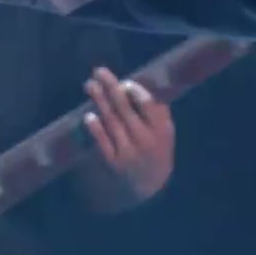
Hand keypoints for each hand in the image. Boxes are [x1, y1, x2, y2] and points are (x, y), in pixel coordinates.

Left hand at [83, 67, 175, 201]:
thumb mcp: (166, 131)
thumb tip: (139, 86)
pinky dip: (96, 128)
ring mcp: (128, 151)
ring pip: (111, 122)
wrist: (152, 183)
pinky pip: (103, 142)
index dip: (134, 91)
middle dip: (111, 88)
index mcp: (161, 129)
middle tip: (99, 71)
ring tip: (90, 85)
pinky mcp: (114, 161)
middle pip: (125, 109)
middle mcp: (144, 139)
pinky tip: (88, 115)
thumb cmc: (159, 149)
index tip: (124, 82)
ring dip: (100, 101)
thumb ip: (157, 111)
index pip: (147, 104)